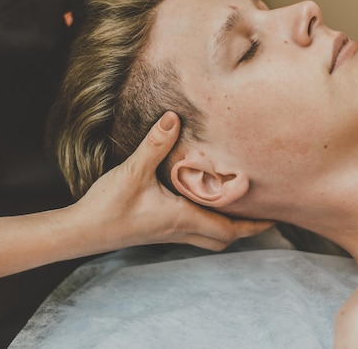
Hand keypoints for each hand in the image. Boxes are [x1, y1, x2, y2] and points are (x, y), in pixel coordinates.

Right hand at [71, 111, 273, 252]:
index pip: (230, 229)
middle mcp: (180, 230)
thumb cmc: (108, 207)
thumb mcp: (133, 171)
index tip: (276, 216)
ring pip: (209, 238)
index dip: (255, 224)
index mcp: (183, 219)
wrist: (81, 232)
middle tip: (263, 214)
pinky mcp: (157, 231)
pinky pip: (193, 232)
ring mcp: (168, 233)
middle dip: (246, 229)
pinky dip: (207, 223)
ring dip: (228, 227)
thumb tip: (174, 116)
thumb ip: (155, 143)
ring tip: (239, 209)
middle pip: (224, 239)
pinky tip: (201, 204)